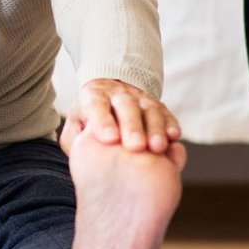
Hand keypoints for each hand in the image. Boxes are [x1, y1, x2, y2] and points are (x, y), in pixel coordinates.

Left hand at [62, 78, 180, 153]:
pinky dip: (170, 124)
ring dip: (154, 128)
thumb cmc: (89, 123)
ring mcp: (140, 99)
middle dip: (132, 126)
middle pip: (126, 106)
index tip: (109, 139)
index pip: (96, 105)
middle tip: (135, 146)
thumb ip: (75, 141)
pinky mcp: (158, 107)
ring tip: (157, 148)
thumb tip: (80, 154)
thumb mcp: (76, 129)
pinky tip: (173, 137)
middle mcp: (118, 95)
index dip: (103, 121)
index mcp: (93, 97)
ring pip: (149, 109)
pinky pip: (166, 114)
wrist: (108, 100)